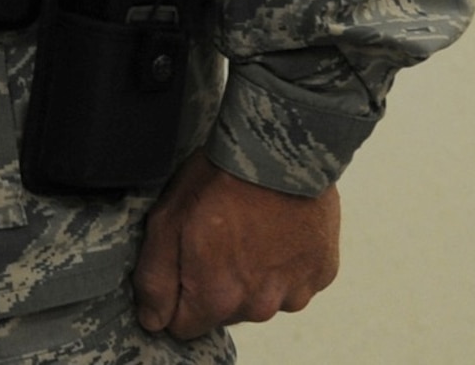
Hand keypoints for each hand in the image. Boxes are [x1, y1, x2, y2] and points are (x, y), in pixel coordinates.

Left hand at [132, 149, 340, 339]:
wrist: (278, 150)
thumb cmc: (219, 180)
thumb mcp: (167, 221)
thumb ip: (156, 279)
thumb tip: (153, 320)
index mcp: (218, 297)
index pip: (184, 325)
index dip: (175, 296)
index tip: (180, 261)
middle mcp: (260, 306)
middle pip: (224, 310)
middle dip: (214, 281)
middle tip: (214, 234)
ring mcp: (296, 291)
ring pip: (261, 296)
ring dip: (252, 273)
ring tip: (247, 226)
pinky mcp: (322, 273)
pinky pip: (294, 280)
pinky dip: (283, 262)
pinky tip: (276, 228)